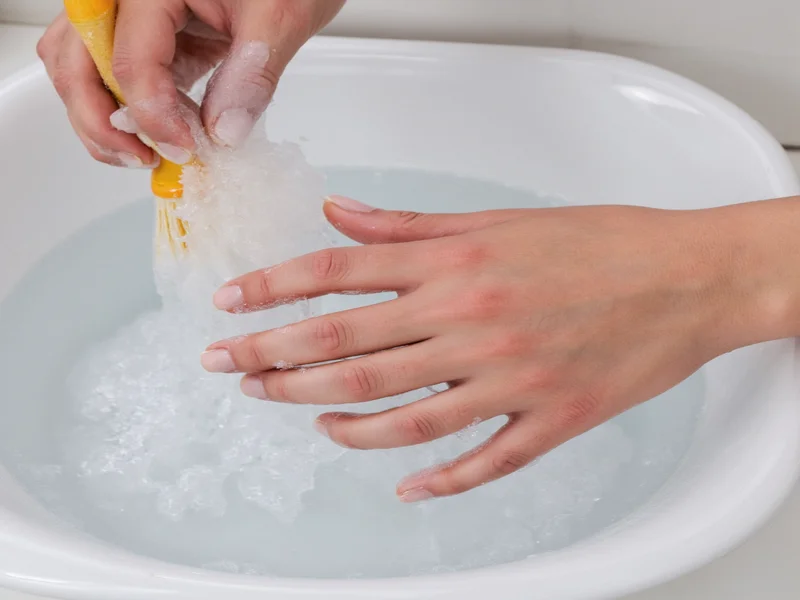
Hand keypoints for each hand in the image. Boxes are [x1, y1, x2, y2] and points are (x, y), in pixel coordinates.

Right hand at [37, 0, 344, 166]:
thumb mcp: (278, 16)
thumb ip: (251, 73)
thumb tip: (224, 131)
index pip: (130, 59)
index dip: (152, 115)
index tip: (183, 149)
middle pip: (76, 62)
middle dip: (102, 122)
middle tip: (145, 160)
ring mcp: (129, 17)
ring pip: (79, 69)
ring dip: (101, 119)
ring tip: (145, 155)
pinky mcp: (147, 38)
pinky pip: (112, 76)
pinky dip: (126, 110)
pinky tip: (161, 136)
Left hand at [201, 195, 797, 501]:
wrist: (686, 277)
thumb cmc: (598, 242)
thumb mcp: (497, 219)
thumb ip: (408, 226)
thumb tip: (339, 216)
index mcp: (456, 263)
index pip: (338, 274)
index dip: (273, 289)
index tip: (230, 304)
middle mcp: (470, 320)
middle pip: (347, 346)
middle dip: (274, 358)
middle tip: (230, 369)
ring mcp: (508, 377)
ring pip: (399, 412)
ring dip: (336, 417)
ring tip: (299, 413)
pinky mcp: (549, 421)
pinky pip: (481, 461)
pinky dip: (437, 480)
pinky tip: (403, 487)